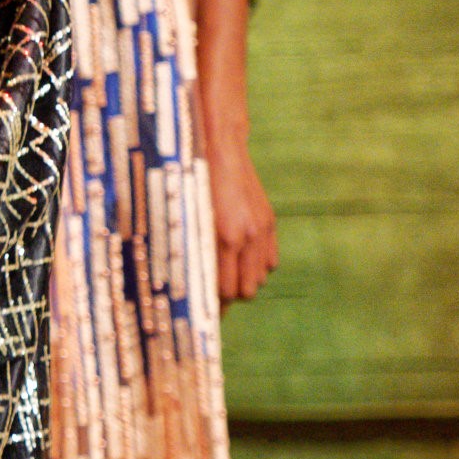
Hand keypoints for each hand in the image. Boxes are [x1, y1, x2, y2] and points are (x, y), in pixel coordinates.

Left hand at [208, 133, 277, 303]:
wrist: (220, 150)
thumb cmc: (194, 183)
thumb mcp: (188, 218)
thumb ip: (194, 249)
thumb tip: (192, 279)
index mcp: (224, 237)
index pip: (225, 289)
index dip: (215, 303)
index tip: (205, 308)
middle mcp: (247, 237)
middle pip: (246, 289)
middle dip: (231, 296)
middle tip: (214, 294)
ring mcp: (262, 229)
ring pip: (260, 277)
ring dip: (245, 281)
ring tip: (227, 276)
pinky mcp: (269, 222)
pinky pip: (271, 261)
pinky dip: (258, 266)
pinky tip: (243, 260)